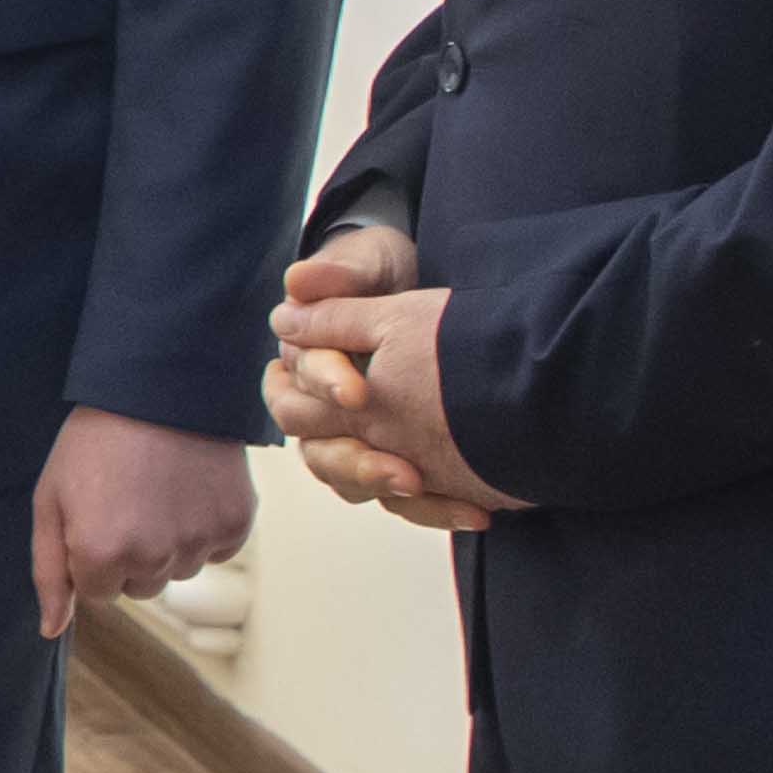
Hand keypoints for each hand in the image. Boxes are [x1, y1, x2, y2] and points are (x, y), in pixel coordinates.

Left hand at [33, 404, 257, 638]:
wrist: (162, 386)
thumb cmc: (95, 441)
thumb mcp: (51, 500)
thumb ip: (49, 572)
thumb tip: (52, 630)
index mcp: (101, 556)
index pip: (98, 593)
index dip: (93, 553)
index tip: (97, 512)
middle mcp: (153, 559)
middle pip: (140, 586)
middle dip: (131, 552)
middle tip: (128, 496)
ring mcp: (198, 544)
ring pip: (178, 570)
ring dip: (169, 541)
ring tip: (159, 487)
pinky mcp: (236, 526)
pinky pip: (216, 550)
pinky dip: (205, 526)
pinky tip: (190, 488)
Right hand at [270, 229, 517, 530]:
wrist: (434, 292)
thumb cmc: (387, 271)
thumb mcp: (371, 261)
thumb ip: (341, 273)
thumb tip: (297, 283)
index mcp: (304, 358)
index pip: (299, 379)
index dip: (326, 385)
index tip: (358, 392)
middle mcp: (320, 406)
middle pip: (314, 447)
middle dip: (355, 457)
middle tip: (401, 468)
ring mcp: (355, 438)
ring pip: (349, 481)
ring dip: (386, 488)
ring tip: (425, 486)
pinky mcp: (394, 460)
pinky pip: (401, 501)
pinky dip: (433, 508)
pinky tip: (475, 511)